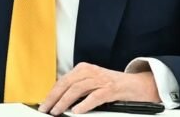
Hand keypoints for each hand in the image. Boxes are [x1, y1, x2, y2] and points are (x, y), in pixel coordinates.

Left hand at [38, 63, 159, 114]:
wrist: (135, 85)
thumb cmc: (112, 85)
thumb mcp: (92, 82)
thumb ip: (78, 87)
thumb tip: (59, 99)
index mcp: (83, 69)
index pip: (62, 80)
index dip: (52, 92)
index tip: (44, 103)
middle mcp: (90, 71)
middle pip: (66, 83)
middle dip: (54, 97)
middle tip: (46, 108)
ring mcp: (100, 79)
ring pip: (77, 89)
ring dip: (65, 102)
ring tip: (57, 111)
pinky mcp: (110, 89)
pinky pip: (94, 97)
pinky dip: (84, 104)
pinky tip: (76, 111)